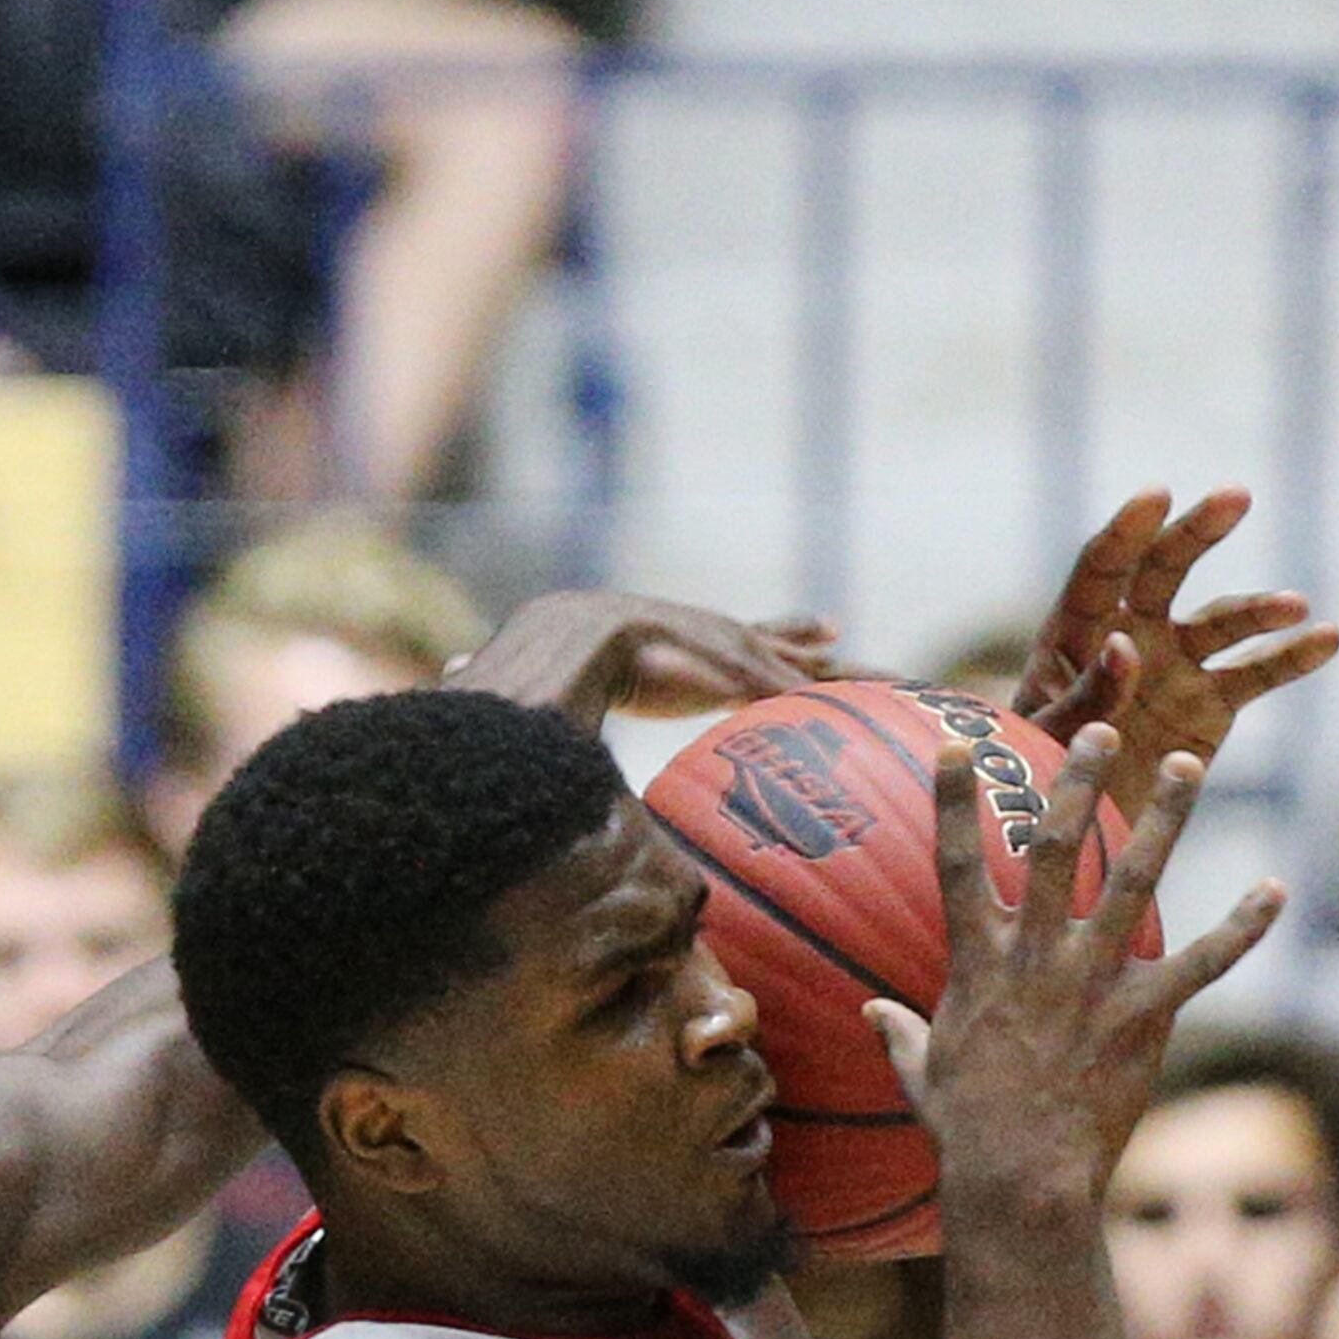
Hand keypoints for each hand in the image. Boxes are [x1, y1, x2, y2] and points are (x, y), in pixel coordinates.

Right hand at [446, 591, 837, 730]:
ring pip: (798, 663)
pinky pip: (803, 689)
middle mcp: (701, 640)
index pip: (709, 642)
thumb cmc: (538, 678)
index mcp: (660, 644)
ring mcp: (725, 654)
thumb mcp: (538, 697)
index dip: (738, 637)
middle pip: (761, 640)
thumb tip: (450, 684)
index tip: (772, 632)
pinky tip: (874, 707)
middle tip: (834, 631)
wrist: (561, 647)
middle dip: (795, 638)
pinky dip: (840, 698)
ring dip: (842, 674)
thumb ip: (501, 694)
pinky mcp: (738, 677)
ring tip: (889, 675)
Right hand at [865, 727, 1280, 1214]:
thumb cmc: (966, 1135)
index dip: (954, 800)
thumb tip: (873, 1015)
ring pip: (1135, 883)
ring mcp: (1093, 982)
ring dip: (1164, 820)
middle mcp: (1037, 957)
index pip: (957, 864)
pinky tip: (1274, 891)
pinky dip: (1242, 928)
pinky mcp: (1143, 1017)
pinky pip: (1202, 964)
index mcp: (978, 965)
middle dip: (1076, 782)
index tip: (957, 743)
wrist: (1020, 1181)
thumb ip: (900, 1035)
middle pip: (1057, 848)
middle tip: (1100, 729)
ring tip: (1187, 768)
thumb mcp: (921, 1076)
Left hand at [1016, 488, 1338, 797]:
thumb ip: (1083, 698)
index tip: (1157, 496)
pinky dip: (1293, 657)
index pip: (1102, 570)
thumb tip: (1125, 645)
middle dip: (1197, 532)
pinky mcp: (1212, 703)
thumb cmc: (1041, 784)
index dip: (1128, 532)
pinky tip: (1328, 639)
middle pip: (1164, 570)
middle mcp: (1129, 635)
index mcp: (1074, 635)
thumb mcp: (1048, 743)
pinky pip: (1257, 673)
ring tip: (1295, 606)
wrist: (1079, 840)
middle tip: (1236, 497)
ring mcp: (1175, 665)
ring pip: (1222, 620)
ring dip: (1259, 608)